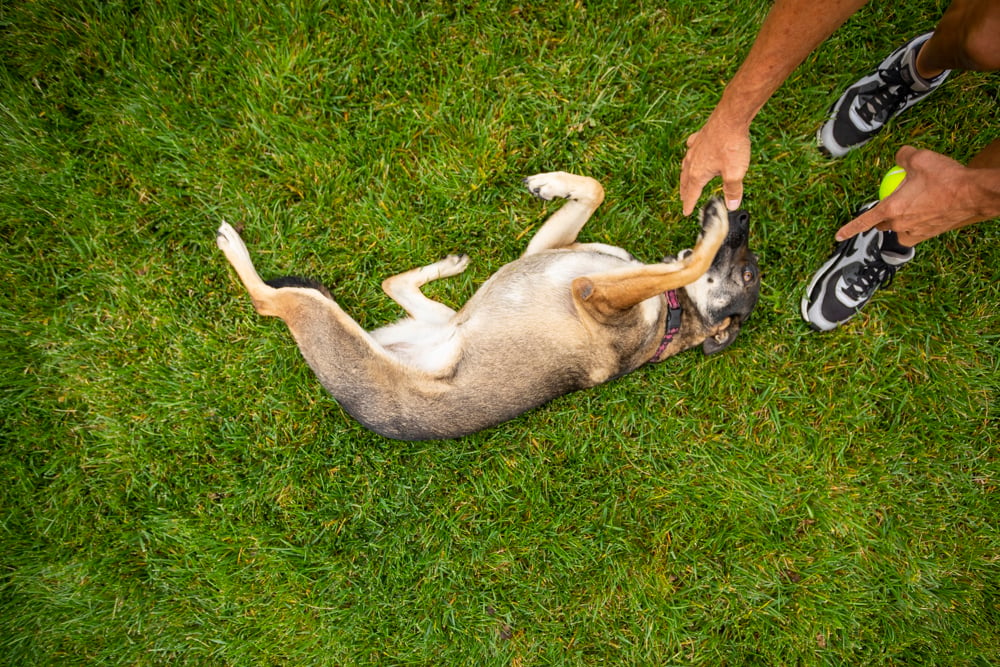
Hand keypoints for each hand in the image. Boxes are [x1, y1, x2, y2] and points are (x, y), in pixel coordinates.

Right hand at [679, 113, 750, 215]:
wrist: (731, 118)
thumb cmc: (732, 145)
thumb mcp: (735, 173)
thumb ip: (732, 191)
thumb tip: (732, 205)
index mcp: (698, 174)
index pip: (691, 194)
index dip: (689, 205)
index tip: (686, 213)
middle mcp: (692, 162)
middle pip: (686, 181)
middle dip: (685, 192)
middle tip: (684, 200)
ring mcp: (695, 148)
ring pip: (686, 166)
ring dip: (685, 176)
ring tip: (685, 180)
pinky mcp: (700, 137)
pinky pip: (691, 149)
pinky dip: (690, 154)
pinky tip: (692, 152)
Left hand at [835, 146, 995, 245]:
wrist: (974, 194)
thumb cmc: (946, 178)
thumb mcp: (919, 158)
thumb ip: (903, 156)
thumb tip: (899, 157)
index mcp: (892, 209)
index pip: (864, 221)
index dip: (849, 228)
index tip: (838, 236)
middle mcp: (901, 224)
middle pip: (882, 223)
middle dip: (882, 216)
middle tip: (893, 201)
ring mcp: (915, 232)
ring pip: (899, 228)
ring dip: (901, 218)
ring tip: (914, 203)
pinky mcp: (930, 234)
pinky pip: (915, 230)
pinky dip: (916, 221)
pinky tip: (927, 208)